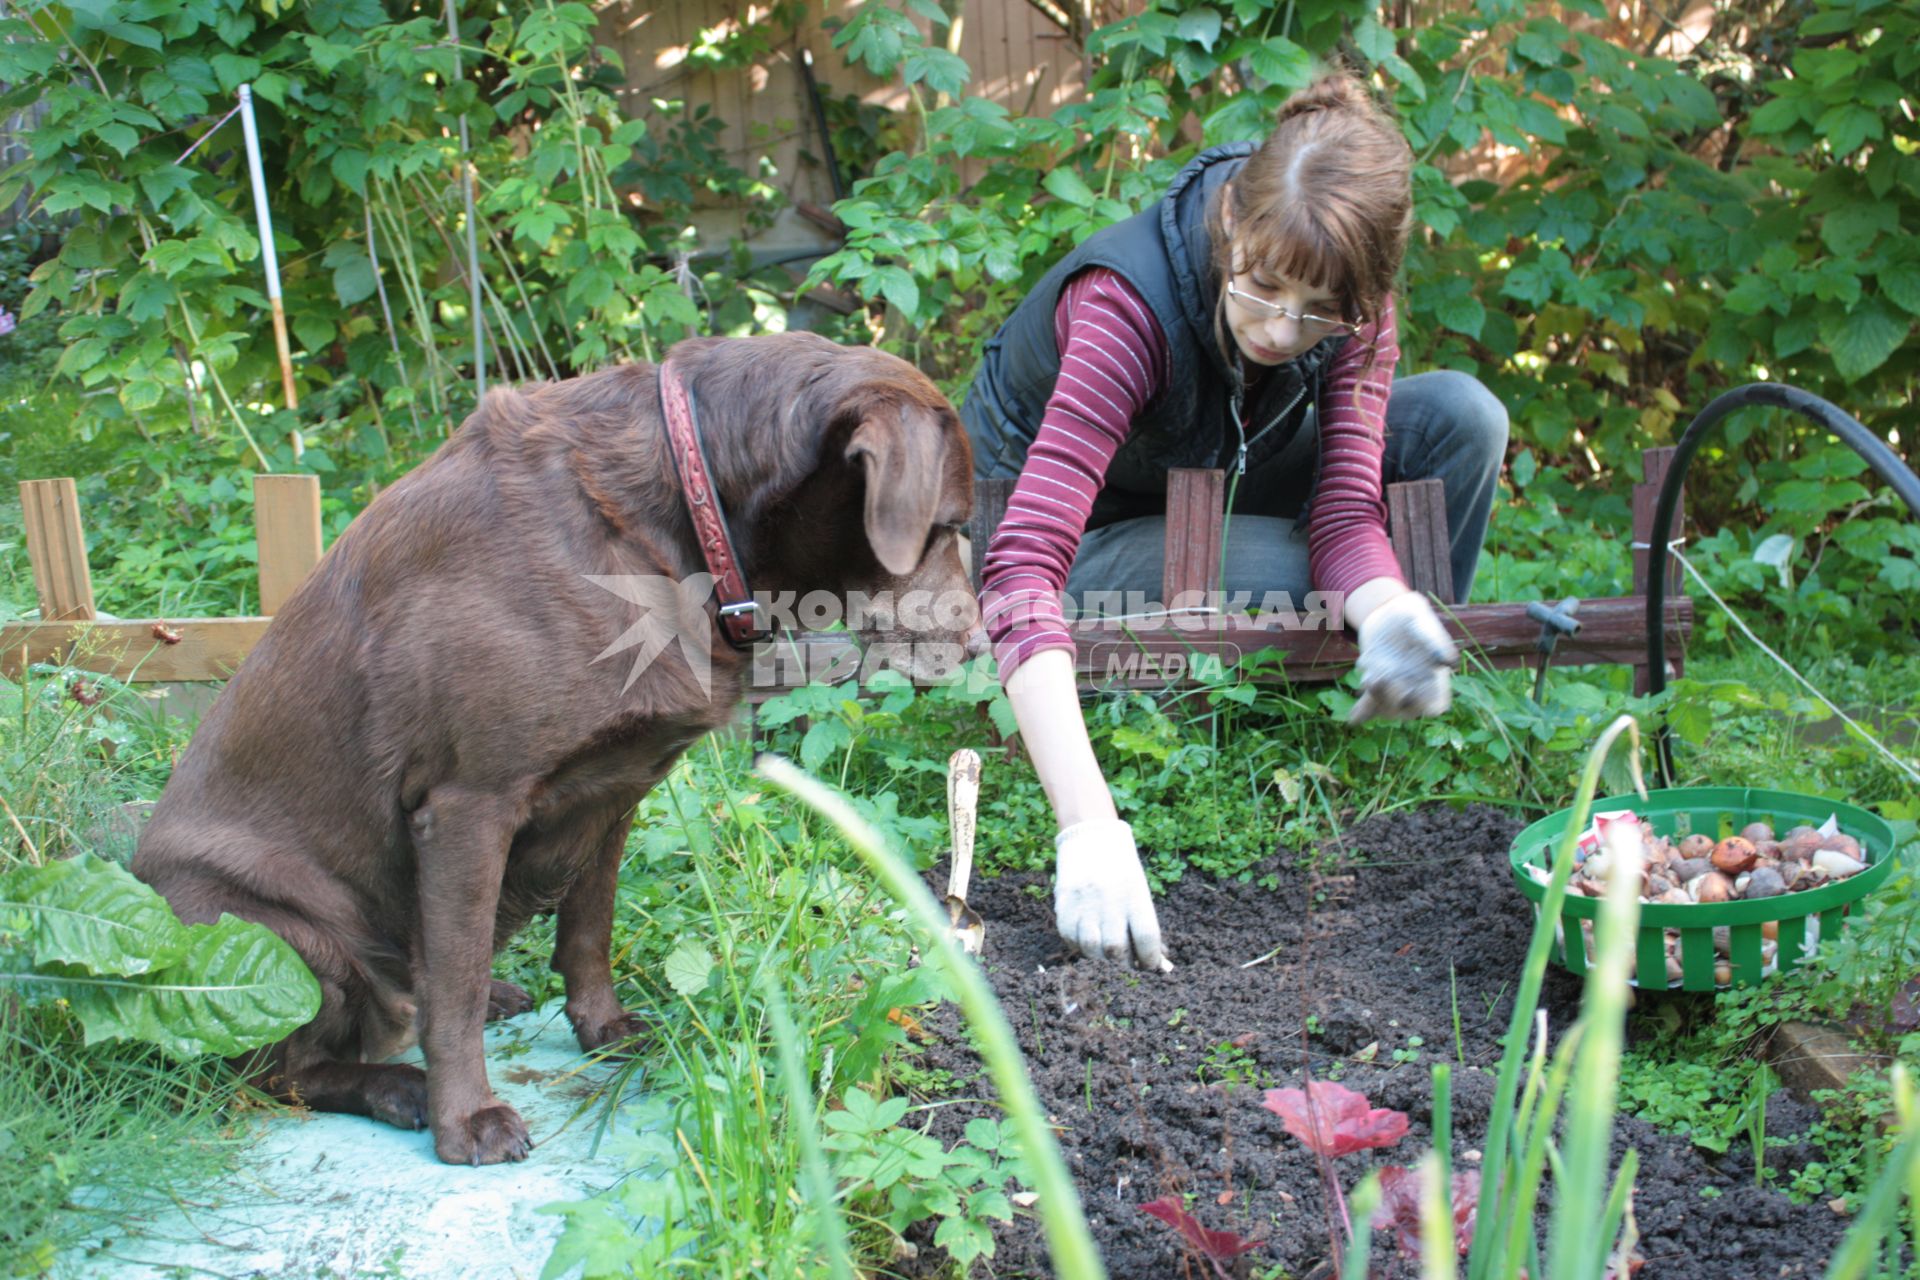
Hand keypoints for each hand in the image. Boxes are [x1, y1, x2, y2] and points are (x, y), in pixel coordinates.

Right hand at [1054, 818, 1171, 970]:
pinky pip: (1069, 938)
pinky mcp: (1064, 903)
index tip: (1150, 966)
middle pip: (1116, 948)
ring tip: (1104, 952)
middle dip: (1123, 962)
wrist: (1091, 837)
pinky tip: (1087, 939)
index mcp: (1135, 895)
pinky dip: (1079, 945)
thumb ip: (1142, 923)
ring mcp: (1084, 902)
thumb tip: (1155, 959)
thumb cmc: (1121, 869)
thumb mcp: (1139, 890)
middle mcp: (1109, 899)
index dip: (1150, 959)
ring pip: (1091, 948)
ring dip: (1099, 957)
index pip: (1146, 937)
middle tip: (1125, 961)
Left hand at [1350, 590, 1457, 722]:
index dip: (1424, 705)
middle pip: (1406, 712)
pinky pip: (1368, 705)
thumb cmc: (1414, 617)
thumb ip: (1438, 642)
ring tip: (1371, 677)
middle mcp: (1415, 689)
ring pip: (1385, 709)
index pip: (1436, 706)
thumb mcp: (1425, 623)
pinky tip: (1352, 719)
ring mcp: (1394, 689)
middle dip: (1392, 700)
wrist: (1388, 611)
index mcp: (1434, 679)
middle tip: (1383, 678)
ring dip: (1375, 698)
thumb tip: (1451, 663)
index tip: (1412, 690)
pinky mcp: (1376, 685)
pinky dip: (1361, 712)